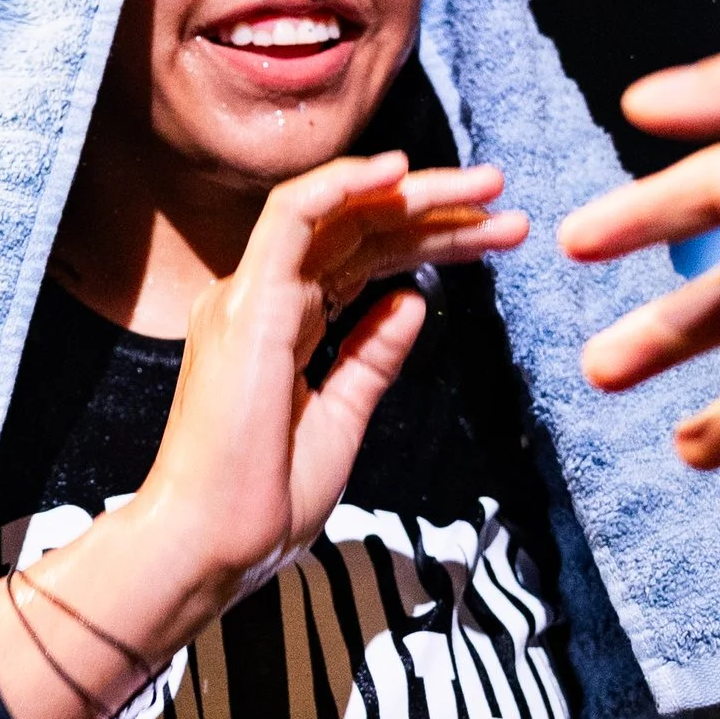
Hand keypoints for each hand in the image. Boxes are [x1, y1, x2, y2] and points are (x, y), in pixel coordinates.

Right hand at [129, 153, 524, 624]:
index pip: (364, 258)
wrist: (215, 544)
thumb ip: (371, 357)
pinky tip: (399, 174)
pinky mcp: (249, 304)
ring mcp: (251, 296)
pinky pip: (291, 217)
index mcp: (281, 324)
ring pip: (336, 214)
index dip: (432, 240)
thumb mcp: (342, 418)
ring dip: (411, 193)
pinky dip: (343, 186)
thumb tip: (412, 301)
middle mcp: (262, 298)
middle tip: (504, 195)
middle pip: (359, 229)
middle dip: (436, 208)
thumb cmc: (266, 500)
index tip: (498, 235)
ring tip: (484, 186)